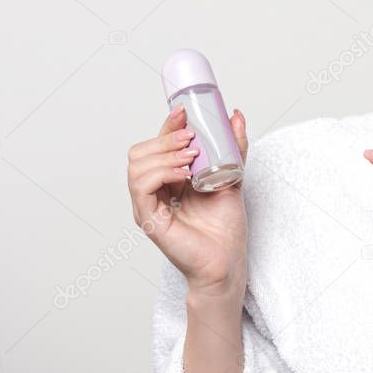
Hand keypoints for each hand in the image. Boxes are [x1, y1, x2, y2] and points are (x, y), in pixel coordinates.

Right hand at [127, 104, 249, 298]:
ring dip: (165, 154)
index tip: (185, 111)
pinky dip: (161, 171)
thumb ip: (233, 147)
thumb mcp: (231, 176)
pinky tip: (183, 173)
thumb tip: (235, 115)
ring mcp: (147, 205)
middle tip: (191, 139)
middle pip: (141, 151)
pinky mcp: (148, 218)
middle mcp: (153, 191)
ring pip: (137, 164)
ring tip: (191, 158)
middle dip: (165, 138)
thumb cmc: (225, 228)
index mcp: (168, 179)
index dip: (168, 125)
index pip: (157, 144)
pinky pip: (141, 185)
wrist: (227, 261)